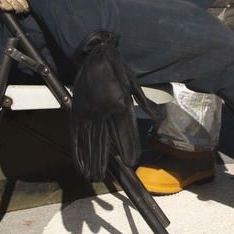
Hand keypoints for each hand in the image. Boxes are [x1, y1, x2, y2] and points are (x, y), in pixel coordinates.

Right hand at [68, 30, 163, 181]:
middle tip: (104, 178)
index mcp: (119, 103)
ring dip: (90, 161)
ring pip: (88, 142)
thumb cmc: (117, 68)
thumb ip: (145, 103)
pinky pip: (75, 135)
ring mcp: (87, 112)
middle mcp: (102, 110)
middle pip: (103, 142)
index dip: (127, 148)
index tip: (130, 162)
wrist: (95, 54)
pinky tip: (80, 164)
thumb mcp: (134, 84)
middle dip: (104, 162)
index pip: (123, 132)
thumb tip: (159, 117)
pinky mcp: (76, 111)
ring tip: (93, 176)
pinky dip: (76, 151)